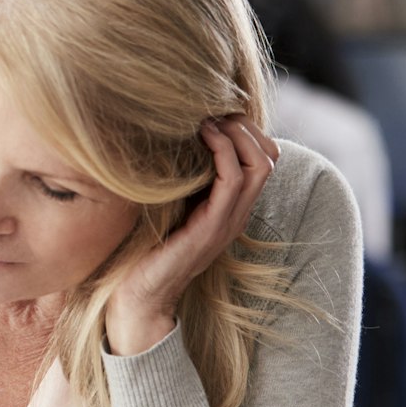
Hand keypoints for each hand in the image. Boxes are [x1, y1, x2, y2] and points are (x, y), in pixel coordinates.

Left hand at [105, 114, 278, 354]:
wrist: (137, 296)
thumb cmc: (142, 248)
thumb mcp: (165, 205)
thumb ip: (177, 180)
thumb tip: (165, 140)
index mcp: (229, 206)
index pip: (263, 158)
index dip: (246, 129)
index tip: (213, 112)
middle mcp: (236, 212)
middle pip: (268, 156)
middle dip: (245, 125)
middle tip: (212, 111)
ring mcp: (228, 221)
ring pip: (259, 165)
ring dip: (236, 134)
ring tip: (207, 120)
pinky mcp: (212, 228)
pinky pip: (234, 181)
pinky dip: (222, 152)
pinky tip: (200, 137)